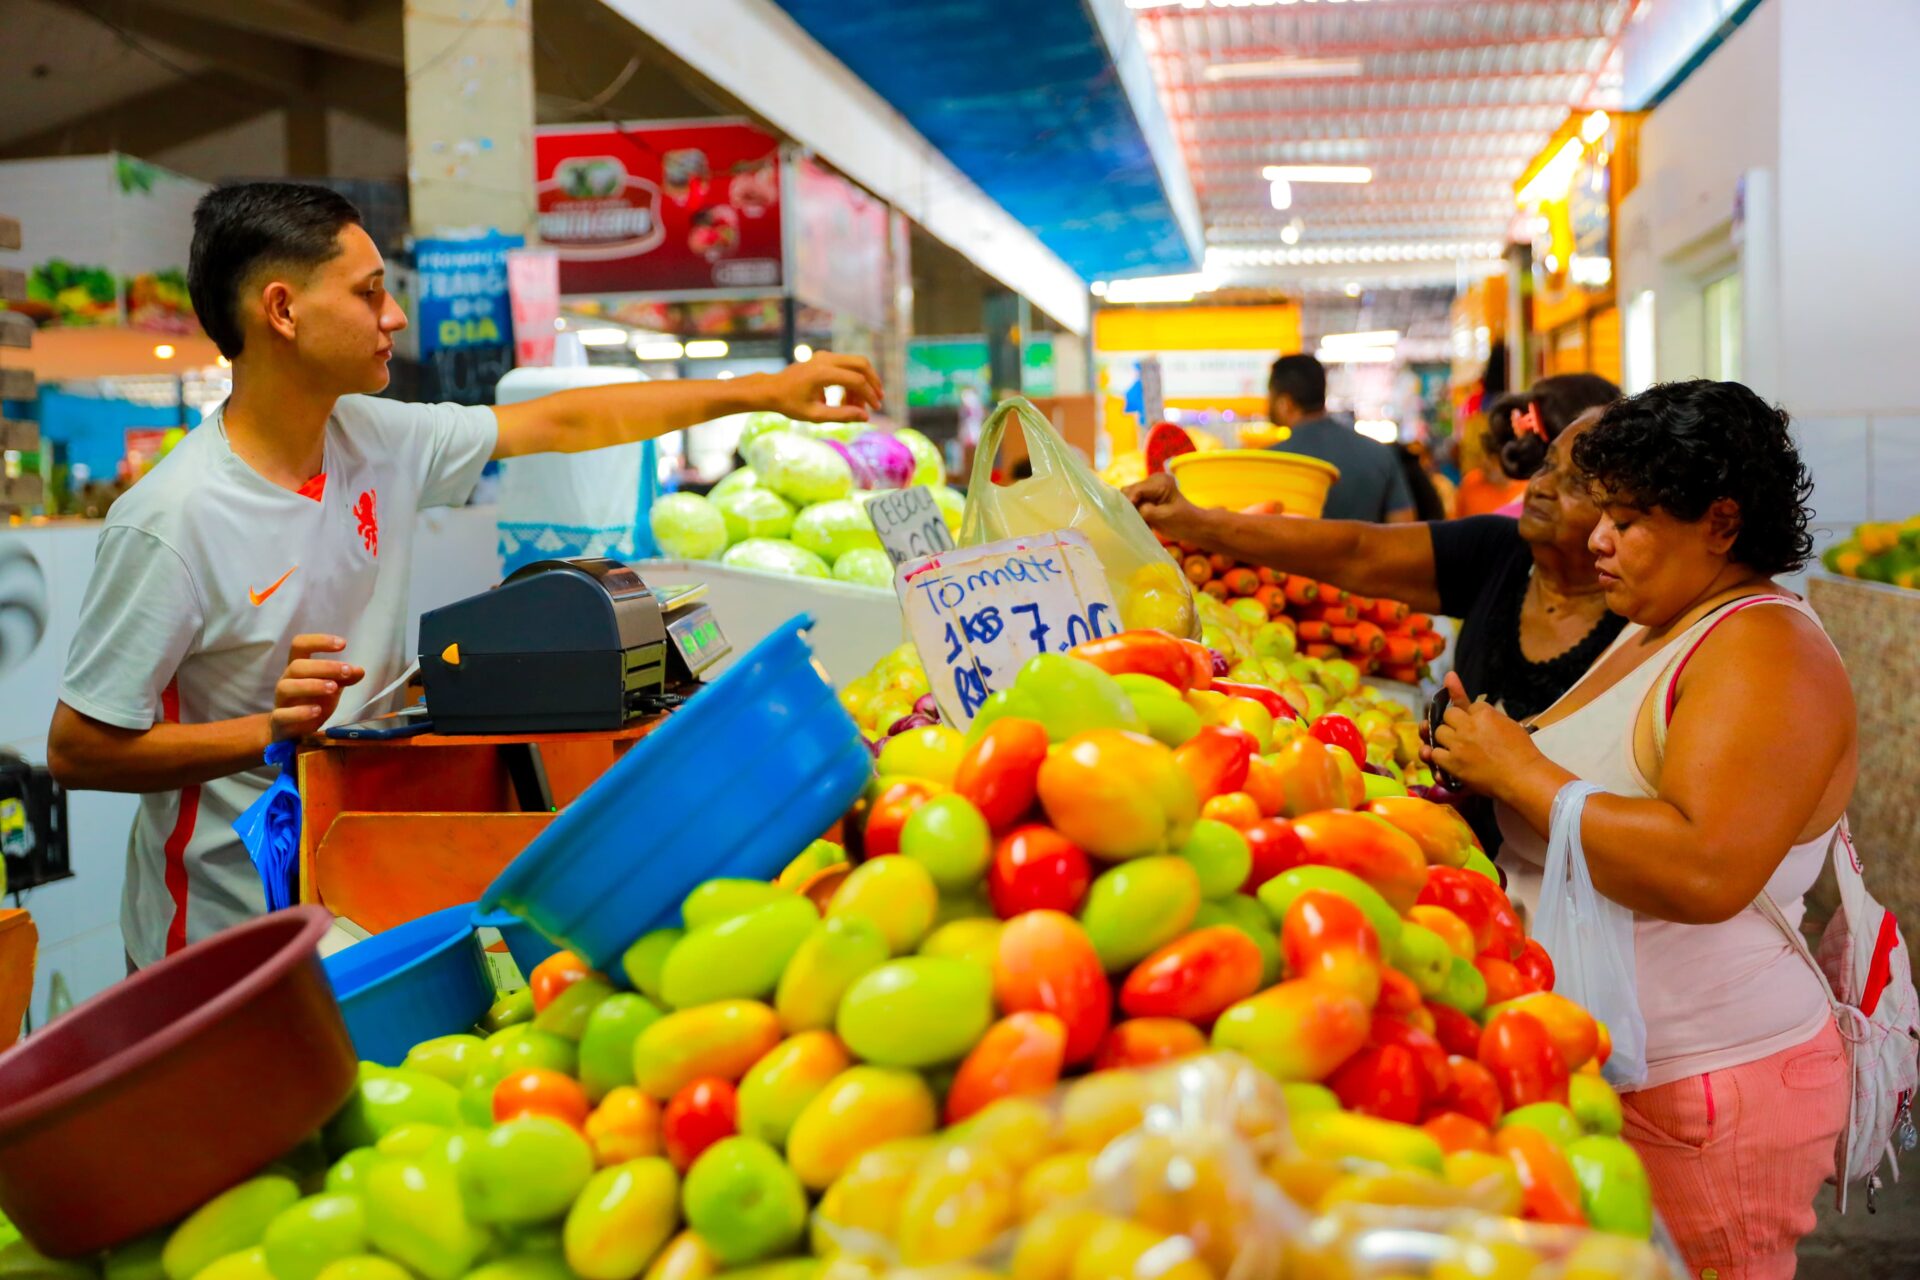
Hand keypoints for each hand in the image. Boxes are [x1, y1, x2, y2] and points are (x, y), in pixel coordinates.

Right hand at [272, 633, 364, 740]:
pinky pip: (283, 714)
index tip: (343, 644)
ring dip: (312, 685)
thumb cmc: (312, 702)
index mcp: (298, 668)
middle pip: (297, 666)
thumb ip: (344, 678)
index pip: (300, 645)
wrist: (292, 730)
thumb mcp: (331, 687)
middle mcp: (286, 680)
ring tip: (333, 688)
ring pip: (287, 686)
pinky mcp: (279, 720)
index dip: (319, 641)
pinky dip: (300, 712)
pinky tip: (317, 711)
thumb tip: (360, 670)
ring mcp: (281, 700)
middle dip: (324, 666)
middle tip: (346, 671)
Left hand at [759, 352, 883, 424]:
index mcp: (823, 373)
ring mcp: (824, 356)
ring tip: (858, 406)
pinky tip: (847, 399)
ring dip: (862, 382)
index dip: (869, 395)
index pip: (856, 380)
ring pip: (855, 363)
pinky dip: (851, 380)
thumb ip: (842, 415)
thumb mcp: (816, 415)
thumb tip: (866, 417)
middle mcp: (825, 359)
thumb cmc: (790, 404)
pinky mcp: (823, 358)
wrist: (771, 390)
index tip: (875, 409)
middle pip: (861, 363)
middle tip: (878, 400)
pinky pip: (845, 365)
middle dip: (873, 382)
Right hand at [1124, 473, 1207, 542]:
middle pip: (1130, 491)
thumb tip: (1129, 511)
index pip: (1137, 489)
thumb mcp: (1163, 517)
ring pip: (1129, 497)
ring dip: (1131, 511)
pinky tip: (1143, 522)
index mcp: (1160, 482)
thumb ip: (1145, 512)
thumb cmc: (1183, 522)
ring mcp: (1150, 488)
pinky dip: (1135, 513)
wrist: (1193, 526)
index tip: (1123, 517)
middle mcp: (1154, 480)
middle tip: (1130, 522)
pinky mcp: (1148, 496)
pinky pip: (1134, 502)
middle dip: (1128, 506)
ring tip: (1137, 523)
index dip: (1128, 502)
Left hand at [1426, 671, 1541, 793]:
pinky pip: (1434, 753)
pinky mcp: (1452, 763)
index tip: (1480, 727)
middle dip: (1454, 723)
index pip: (1467, 705)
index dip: (1472, 716)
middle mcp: (1468, 725)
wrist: (1523, 777)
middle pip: (1448, 715)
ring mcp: (1458, 744)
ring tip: (1459, 747)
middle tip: (1466, 736)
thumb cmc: (1521, 751)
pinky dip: (1441, 757)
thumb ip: (1484, 707)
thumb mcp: (1507, 722)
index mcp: (1484, 713)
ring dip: (1445, 739)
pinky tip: (1452, 760)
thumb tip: (1450, 676)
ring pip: (1437, 732)